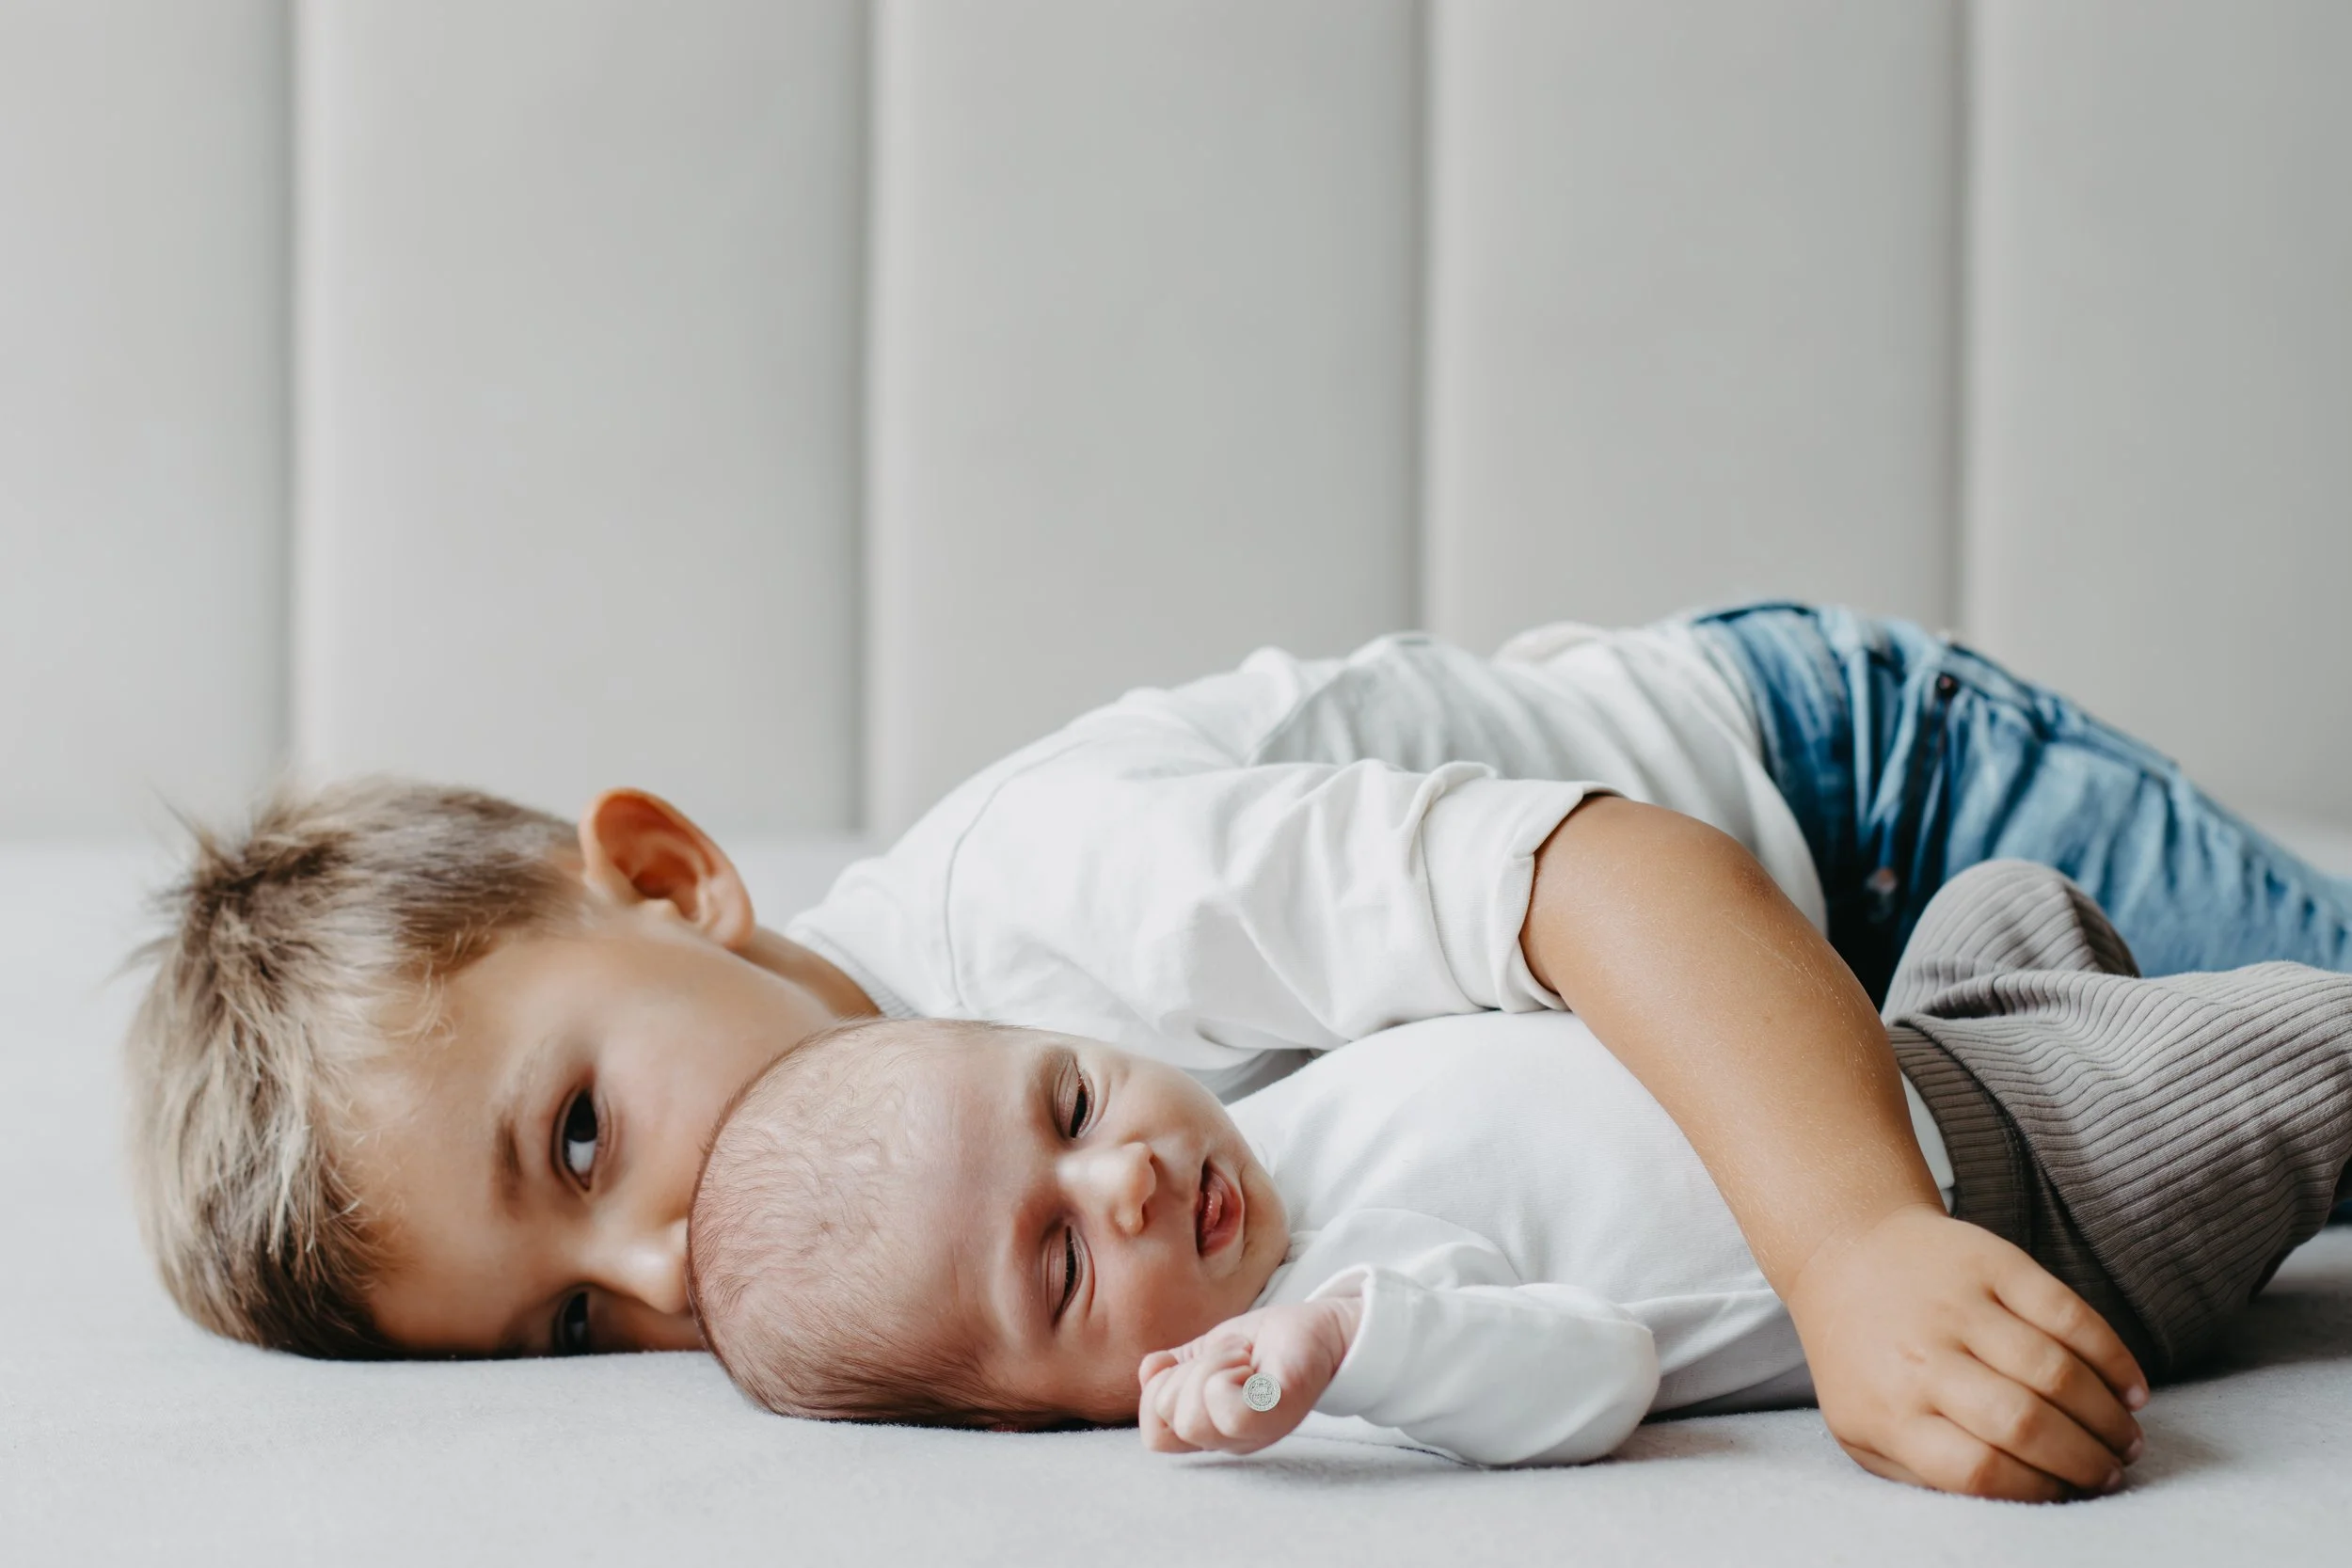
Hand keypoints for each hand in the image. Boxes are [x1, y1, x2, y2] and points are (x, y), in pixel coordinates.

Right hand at [1137, 1296, 1361, 1455]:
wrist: (1320, 1325)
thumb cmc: (1266, 1342)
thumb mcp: (1206, 1351)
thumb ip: (1174, 1367)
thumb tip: (1148, 1372)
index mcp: (1211, 1428)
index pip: (1156, 1436)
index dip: (1160, 1393)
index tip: (1194, 1363)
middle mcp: (1232, 1439)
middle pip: (1172, 1423)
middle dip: (1188, 1372)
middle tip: (1228, 1354)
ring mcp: (1258, 1431)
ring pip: (1195, 1418)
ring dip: (1211, 1367)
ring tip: (1243, 1357)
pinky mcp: (1281, 1413)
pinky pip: (1230, 1412)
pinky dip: (1230, 1372)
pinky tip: (1254, 1364)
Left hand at [1788, 1203, 2148, 1501]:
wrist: (1844, 1249)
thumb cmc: (1863, 1356)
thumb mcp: (1864, 1426)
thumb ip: (1922, 1472)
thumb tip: (2014, 1500)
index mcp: (1886, 1409)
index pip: (1976, 1469)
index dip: (2037, 1490)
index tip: (2068, 1495)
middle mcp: (1918, 1357)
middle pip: (2022, 1422)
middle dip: (2084, 1459)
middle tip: (2110, 1473)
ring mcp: (1955, 1304)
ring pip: (2053, 1370)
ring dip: (2105, 1416)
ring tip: (2125, 1440)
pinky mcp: (1990, 1261)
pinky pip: (2067, 1313)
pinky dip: (2111, 1356)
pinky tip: (2131, 1389)